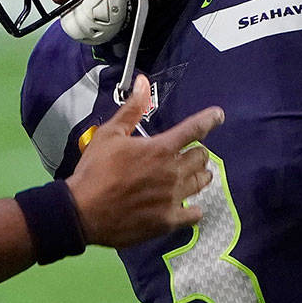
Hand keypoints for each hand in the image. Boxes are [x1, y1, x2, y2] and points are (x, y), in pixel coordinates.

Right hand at [66, 75, 221, 247]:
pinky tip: (187, 207)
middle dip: (198, 153)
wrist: (83, 212)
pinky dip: (193, 209)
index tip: (218, 115)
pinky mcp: (169, 220)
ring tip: (190, 176)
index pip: (194, 129)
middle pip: (201, 157)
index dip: (209, 120)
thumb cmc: (95, 171)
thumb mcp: (109, 135)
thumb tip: (143, 81)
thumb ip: (131, 110)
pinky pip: (195, 214)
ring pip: (201, 183)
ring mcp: (173, 198)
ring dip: (199, 176)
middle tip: (188, 155)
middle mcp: (173, 172)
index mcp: (160, 148)